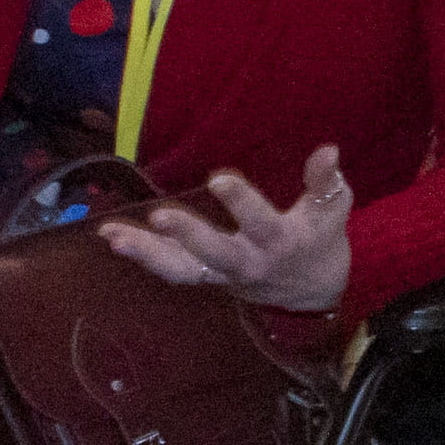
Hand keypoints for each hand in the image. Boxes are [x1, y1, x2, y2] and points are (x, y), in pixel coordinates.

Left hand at [101, 146, 358, 318]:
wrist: (311, 295)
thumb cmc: (321, 242)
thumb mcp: (332, 211)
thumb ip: (326, 182)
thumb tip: (328, 149)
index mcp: (280, 243)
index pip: (260, 224)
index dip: (241, 204)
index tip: (220, 180)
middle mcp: (248, 263)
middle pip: (216, 253)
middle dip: (188, 236)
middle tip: (159, 216)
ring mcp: (222, 274)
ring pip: (183, 269)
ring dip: (148, 254)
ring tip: (113, 236)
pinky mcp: (206, 277)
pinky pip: (172, 269)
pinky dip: (144, 255)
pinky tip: (112, 237)